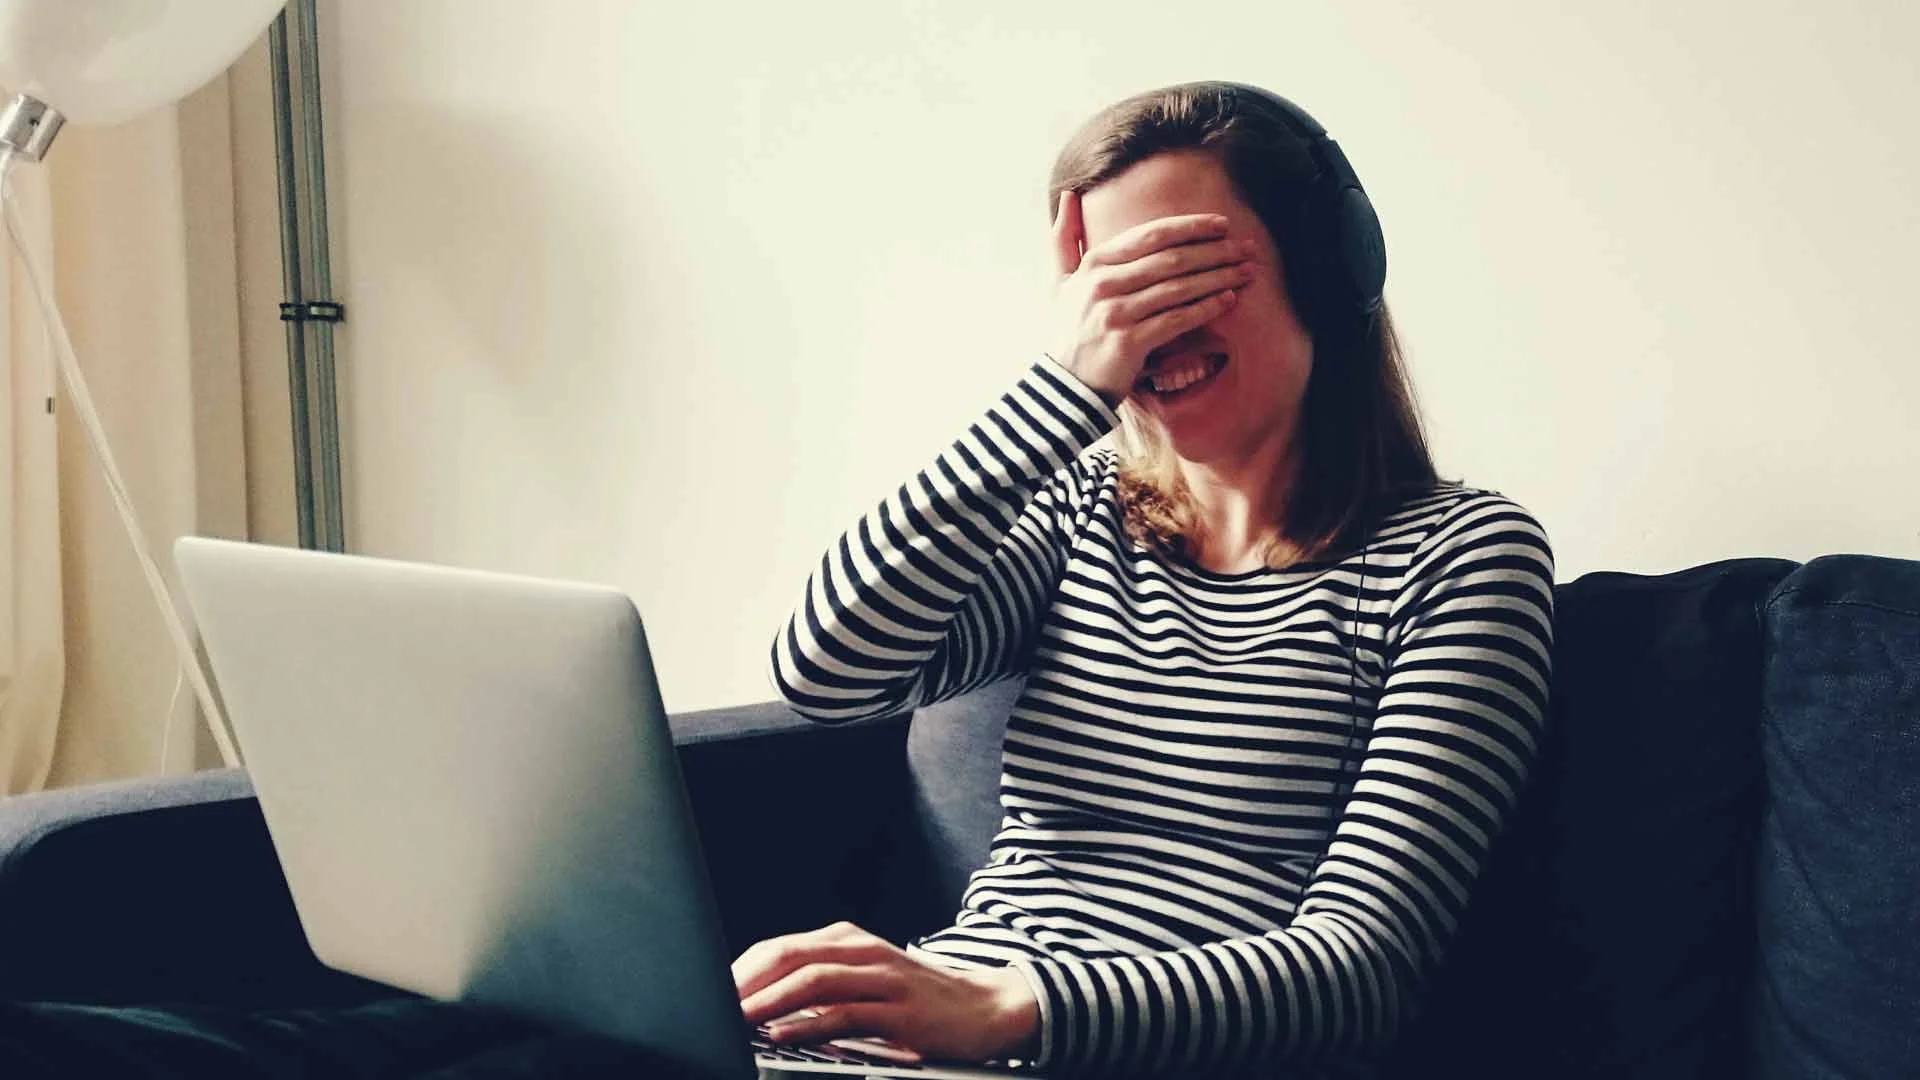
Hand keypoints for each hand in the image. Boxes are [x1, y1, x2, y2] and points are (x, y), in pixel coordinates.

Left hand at [732, 921, 1039, 1063]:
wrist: (986, 1007)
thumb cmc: (919, 998)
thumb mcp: (867, 979)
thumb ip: (823, 984)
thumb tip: (764, 1004)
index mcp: (847, 941)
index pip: (779, 947)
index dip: (740, 969)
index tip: (707, 993)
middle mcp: (862, 950)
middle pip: (789, 955)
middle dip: (745, 981)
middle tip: (711, 1004)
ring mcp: (883, 978)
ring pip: (813, 980)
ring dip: (768, 1001)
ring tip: (736, 1019)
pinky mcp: (900, 1009)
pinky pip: (846, 1014)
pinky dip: (808, 1025)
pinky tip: (782, 1037)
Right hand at [1050, 189, 1253, 406]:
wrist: (1065, 386)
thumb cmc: (1069, 331)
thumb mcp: (1060, 282)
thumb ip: (1064, 238)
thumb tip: (1069, 193)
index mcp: (1094, 263)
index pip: (1152, 235)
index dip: (1191, 227)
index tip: (1222, 224)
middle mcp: (1103, 284)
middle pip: (1172, 258)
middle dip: (1214, 250)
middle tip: (1246, 248)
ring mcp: (1116, 313)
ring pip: (1179, 287)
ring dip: (1218, 277)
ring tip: (1245, 271)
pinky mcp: (1129, 342)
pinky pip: (1177, 319)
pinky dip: (1206, 308)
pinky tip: (1229, 300)